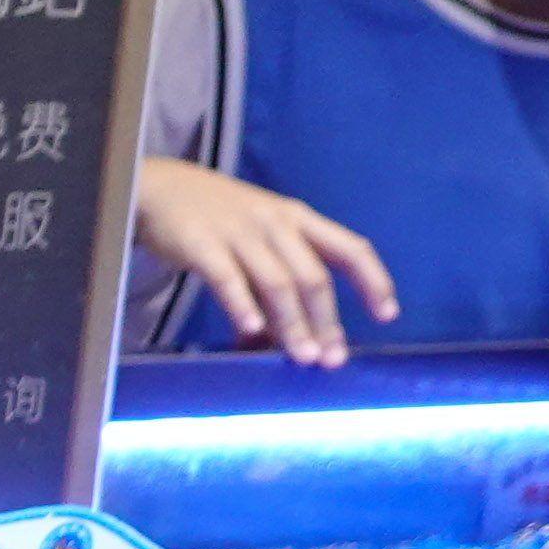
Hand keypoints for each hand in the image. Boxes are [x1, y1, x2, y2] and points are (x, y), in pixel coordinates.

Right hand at [129, 157, 394, 364]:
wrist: (160, 188)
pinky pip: (227, 278)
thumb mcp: (258, 236)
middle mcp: (275, 223)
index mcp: (297, 218)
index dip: (373, 281)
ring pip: (277, 283)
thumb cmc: (217, 218)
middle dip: (326, 321)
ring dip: (293, 324)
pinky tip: (250, 333)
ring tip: (303, 358)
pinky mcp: (201, 243)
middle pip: (313, 276)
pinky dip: (241, 306)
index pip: (350, 248)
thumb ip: (276, 281)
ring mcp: (239, 233)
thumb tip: (290, 339)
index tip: (388, 315)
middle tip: (332, 360)